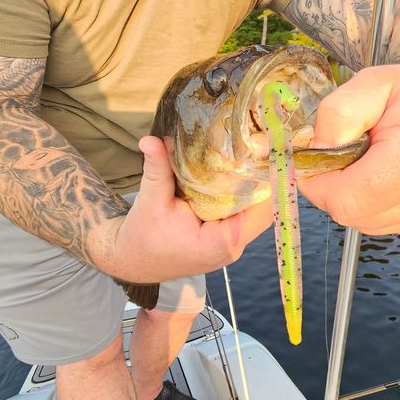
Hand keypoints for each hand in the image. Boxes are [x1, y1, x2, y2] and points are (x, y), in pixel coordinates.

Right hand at [110, 136, 272, 282]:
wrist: (133, 260)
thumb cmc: (143, 236)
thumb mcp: (150, 200)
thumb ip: (157, 168)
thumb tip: (151, 139)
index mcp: (220, 243)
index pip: (260, 212)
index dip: (266, 184)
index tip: (264, 154)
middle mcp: (232, 247)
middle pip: (262, 210)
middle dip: (261, 179)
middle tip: (258, 146)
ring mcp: (231, 245)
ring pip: (255, 212)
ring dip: (253, 185)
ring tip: (253, 153)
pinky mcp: (225, 239)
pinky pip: (243, 214)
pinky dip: (242, 194)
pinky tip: (238, 170)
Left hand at [298, 60, 399, 235]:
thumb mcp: (369, 82)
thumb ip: (337, 114)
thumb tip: (317, 152)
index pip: (351, 198)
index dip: (318, 182)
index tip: (312, 156)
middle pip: (354, 214)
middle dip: (330, 186)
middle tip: (336, 153)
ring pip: (363, 222)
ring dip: (348, 195)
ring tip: (361, 159)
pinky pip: (378, 223)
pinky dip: (366, 202)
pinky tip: (376, 174)